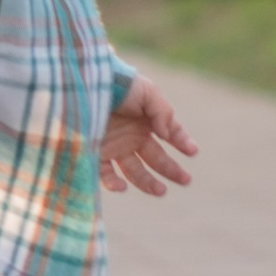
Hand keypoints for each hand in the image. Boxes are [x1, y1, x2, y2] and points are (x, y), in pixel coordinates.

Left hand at [99, 74, 194, 197]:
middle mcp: (131, 135)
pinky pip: (106, 175)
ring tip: (161, 191)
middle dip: (172, 170)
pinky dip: (114, 184)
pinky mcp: (95, 154)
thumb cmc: (116, 84)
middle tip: (186, 180)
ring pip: (134, 171)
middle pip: (156, 157)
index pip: (169, 133)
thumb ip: (163, 112)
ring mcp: (114, 146)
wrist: (82, 84)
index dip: (183, 142)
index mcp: (145, 119)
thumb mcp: (146, 92)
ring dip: (148, 183)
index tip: (193, 151)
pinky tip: (123, 186)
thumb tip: (167, 135)